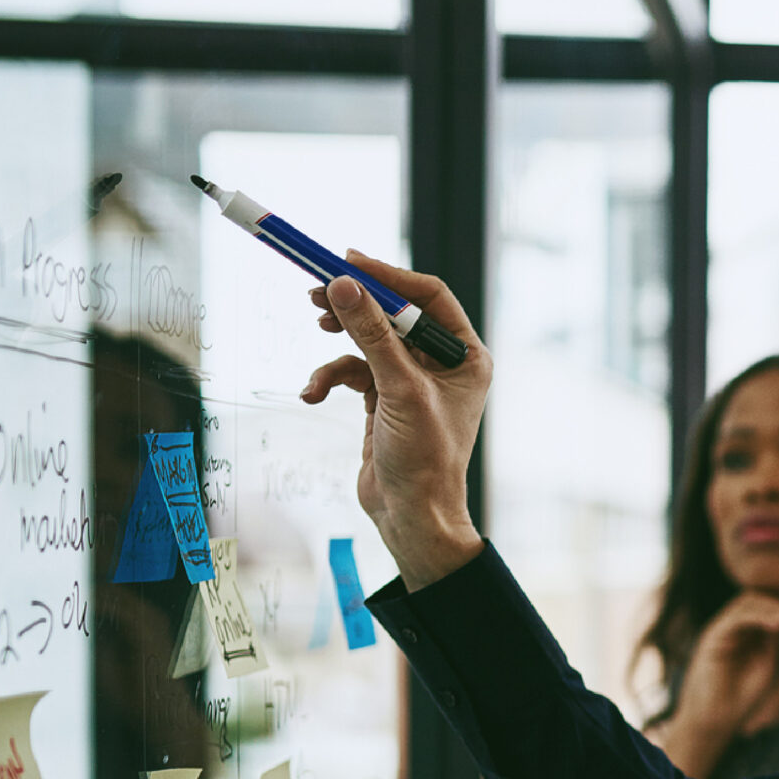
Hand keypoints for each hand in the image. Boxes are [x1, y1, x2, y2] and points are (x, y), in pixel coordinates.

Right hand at [299, 251, 491, 588]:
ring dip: (339, 344)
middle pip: (393, 314)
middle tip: (316, 291)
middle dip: (356, 305)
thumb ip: (371, 335)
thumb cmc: (424, 458)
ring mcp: (411, 382)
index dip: (389, 277)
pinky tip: (313, 394)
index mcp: (465, 356)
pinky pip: (352, 372)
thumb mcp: (397, 389)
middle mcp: (442, 365)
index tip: (348, 262)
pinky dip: (330, 378)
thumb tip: (342, 286)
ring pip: (368, 342)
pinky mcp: (383, 400)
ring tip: (315, 331)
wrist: (410, 515)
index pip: (429, 297)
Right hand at [672, 592, 778, 738]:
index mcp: (747, 630)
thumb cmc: (741, 696)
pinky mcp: (713, 637)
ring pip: (749, 604)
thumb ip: (777, 638)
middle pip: (759, 597)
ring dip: (777, 607)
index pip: (768, 603)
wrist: (714, 721)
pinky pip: (737, 619)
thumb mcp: (768, 661)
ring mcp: (722, 629)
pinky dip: (759, 617)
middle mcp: (733, 625)